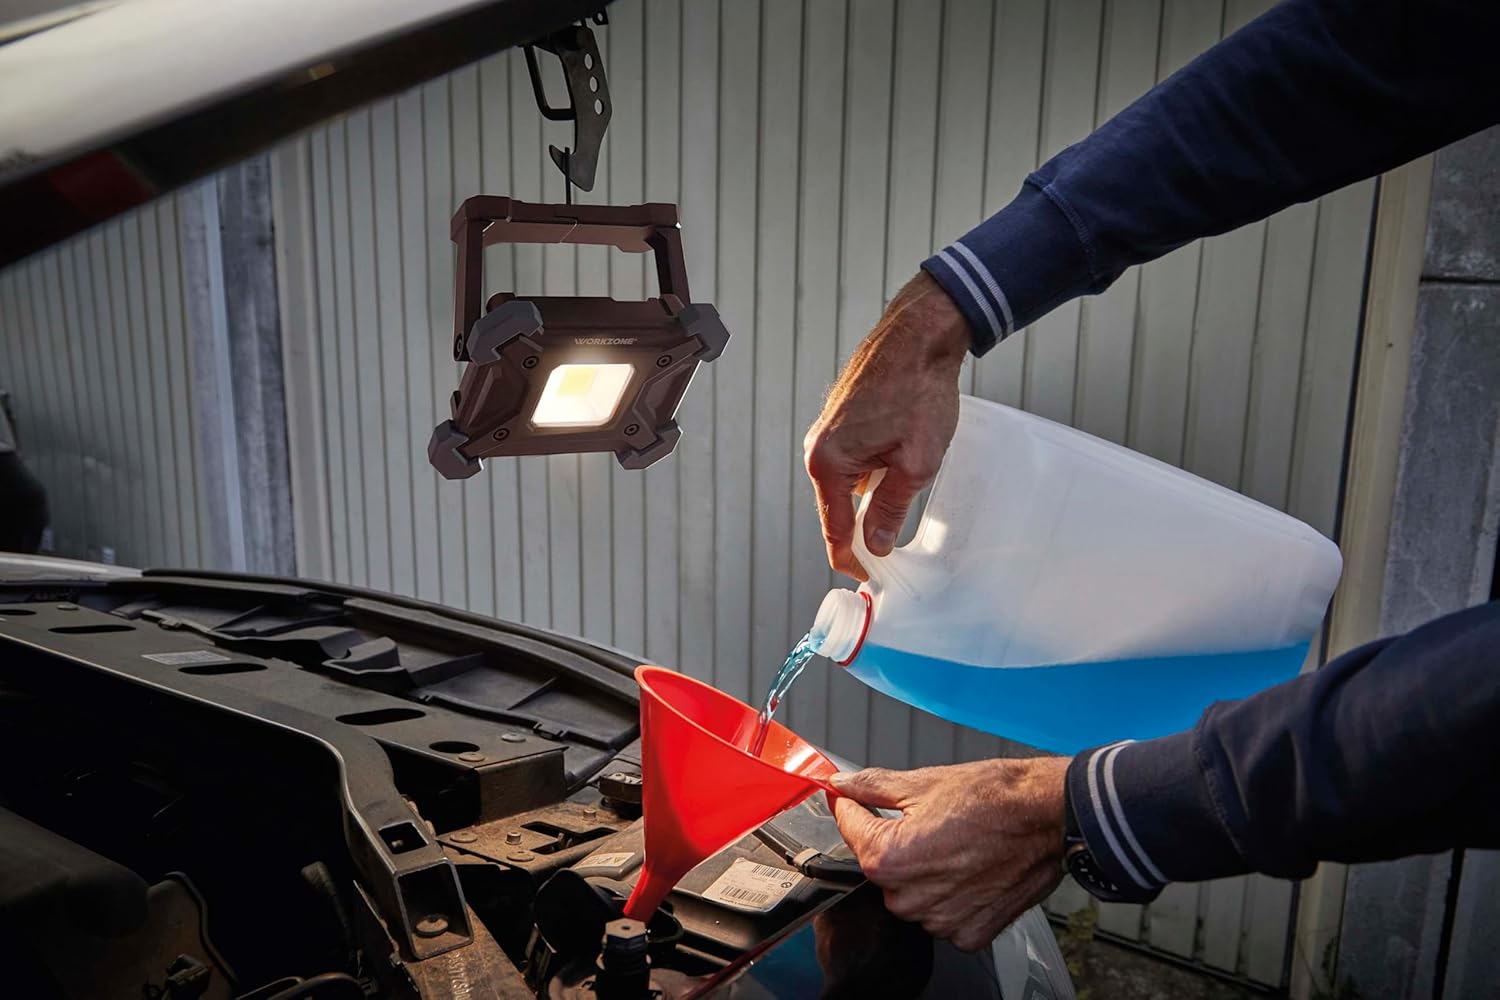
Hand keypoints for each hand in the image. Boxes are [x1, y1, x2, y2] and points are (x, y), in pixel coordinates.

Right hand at [803, 270, 968, 579]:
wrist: (918, 336)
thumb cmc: (917, 391)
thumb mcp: (915, 464)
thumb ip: (890, 509)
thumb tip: (875, 546)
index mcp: (828, 465)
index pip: (835, 533)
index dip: (854, 562)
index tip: (873, 580)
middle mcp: (818, 450)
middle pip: (837, 511)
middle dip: (864, 530)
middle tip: (895, 550)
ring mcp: (827, 434)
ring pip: (848, 486)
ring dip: (872, 498)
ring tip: (905, 494)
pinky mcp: (841, 421)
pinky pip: (853, 463)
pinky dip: (873, 473)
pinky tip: (901, 464)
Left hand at [828, 757, 1069, 951]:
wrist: (1047, 817)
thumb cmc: (994, 798)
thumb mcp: (923, 782)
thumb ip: (871, 786)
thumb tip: (842, 784)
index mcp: (888, 858)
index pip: (850, 830)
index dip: (852, 808)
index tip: (854, 799)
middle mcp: (909, 897)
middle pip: (881, 868)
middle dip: (894, 843)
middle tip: (927, 821)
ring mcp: (940, 919)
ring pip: (911, 895)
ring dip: (923, 872)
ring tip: (954, 844)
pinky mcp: (968, 932)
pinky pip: (943, 915)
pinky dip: (951, 895)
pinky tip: (970, 869)